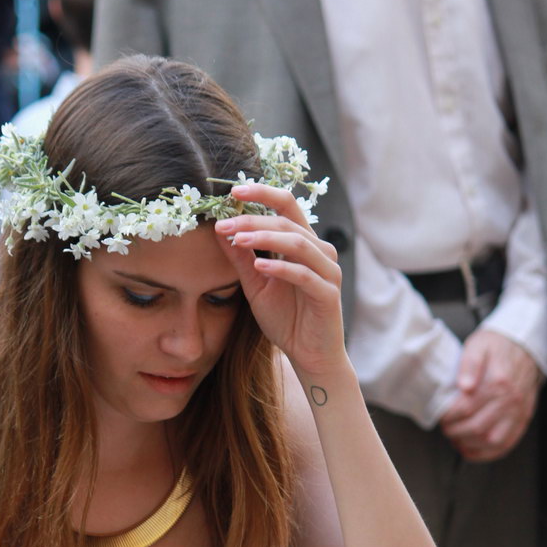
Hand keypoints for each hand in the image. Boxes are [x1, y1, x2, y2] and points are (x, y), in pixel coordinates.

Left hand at [214, 184, 346, 374]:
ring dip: (266, 238)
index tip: (233, 191)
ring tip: (237, 239)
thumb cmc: (286, 319)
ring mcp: (327, 271)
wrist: (309, 355)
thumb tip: (218, 229)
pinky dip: (281, 268)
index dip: (262, 194)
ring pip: (298, 243)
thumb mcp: (255, 286)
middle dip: (254, 218)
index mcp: (303, 243)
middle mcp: (319, 251)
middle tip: (225, 223)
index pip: (286, 205)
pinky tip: (259, 266)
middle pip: (289, 220)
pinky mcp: (328, 294)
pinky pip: (304, 274)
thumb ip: (240, 259)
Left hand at [439, 328, 542, 460]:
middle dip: (455, 432)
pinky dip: (487, 453)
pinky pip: (506, 445)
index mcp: (498, 382)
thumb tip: (464, 386)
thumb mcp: (478, 346)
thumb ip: (469, 364)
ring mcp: (518, 412)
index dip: (448, 417)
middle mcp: (510, 400)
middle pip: (477, 428)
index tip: (441, 416)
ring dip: (469, 445)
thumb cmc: (498, 346)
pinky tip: (472, 450)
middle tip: (446, 428)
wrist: (524, 345)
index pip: (466, 409)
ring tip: (456, 439)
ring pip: (491, 441)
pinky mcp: (522, 419)